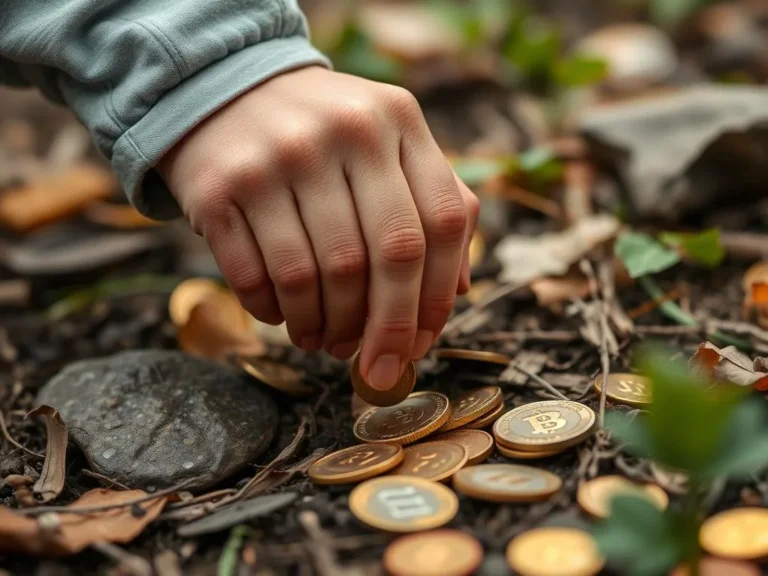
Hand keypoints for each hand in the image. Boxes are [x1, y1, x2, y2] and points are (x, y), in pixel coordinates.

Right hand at [158, 66, 478, 390]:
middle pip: (385, 256)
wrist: (224, 89)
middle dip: (385, 329)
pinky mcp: (218, 186)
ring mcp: (277, 156)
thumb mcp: (389, 144)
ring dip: (323, 327)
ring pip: (316, 275)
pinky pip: (255, 277)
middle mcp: (344, 131)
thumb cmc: (325, 136)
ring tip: (323, 340)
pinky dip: (274, 313)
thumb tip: (457, 290)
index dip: (434, 299)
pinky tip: (283, 316)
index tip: (418, 346)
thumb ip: (436, 202)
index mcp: (399, 121)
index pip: (441, 223)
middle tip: (375, 368)